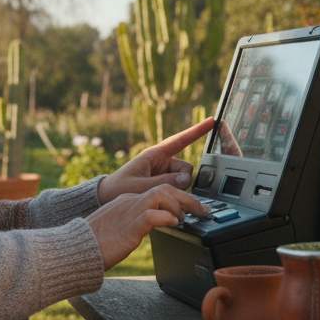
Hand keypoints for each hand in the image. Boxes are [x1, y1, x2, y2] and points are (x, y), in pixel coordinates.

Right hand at [86, 184, 211, 269]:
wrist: (75, 249)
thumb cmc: (93, 244)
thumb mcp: (118, 229)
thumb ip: (133, 224)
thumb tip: (150, 227)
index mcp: (127, 201)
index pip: (157, 191)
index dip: (177, 198)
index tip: (190, 208)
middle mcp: (130, 202)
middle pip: (164, 189)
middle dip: (187, 198)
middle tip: (203, 211)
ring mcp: (129, 212)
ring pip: (162, 195)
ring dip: (181, 205)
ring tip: (189, 217)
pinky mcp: (129, 225)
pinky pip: (153, 215)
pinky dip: (167, 217)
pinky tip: (175, 223)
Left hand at [97, 118, 215, 204]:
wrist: (107, 197)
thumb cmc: (119, 188)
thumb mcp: (139, 186)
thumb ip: (163, 183)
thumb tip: (186, 179)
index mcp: (155, 154)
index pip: (180, 139)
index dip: (197, 131)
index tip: (213, 120)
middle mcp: (163, 162)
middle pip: (186, 167)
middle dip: (182, 179)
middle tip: (168, 189)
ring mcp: (165, 173)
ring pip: (184, 179)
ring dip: (177, 188)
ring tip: (157, 195)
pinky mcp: (165, 184)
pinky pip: (179, 188)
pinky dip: (176, 194)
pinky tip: (163, 199)